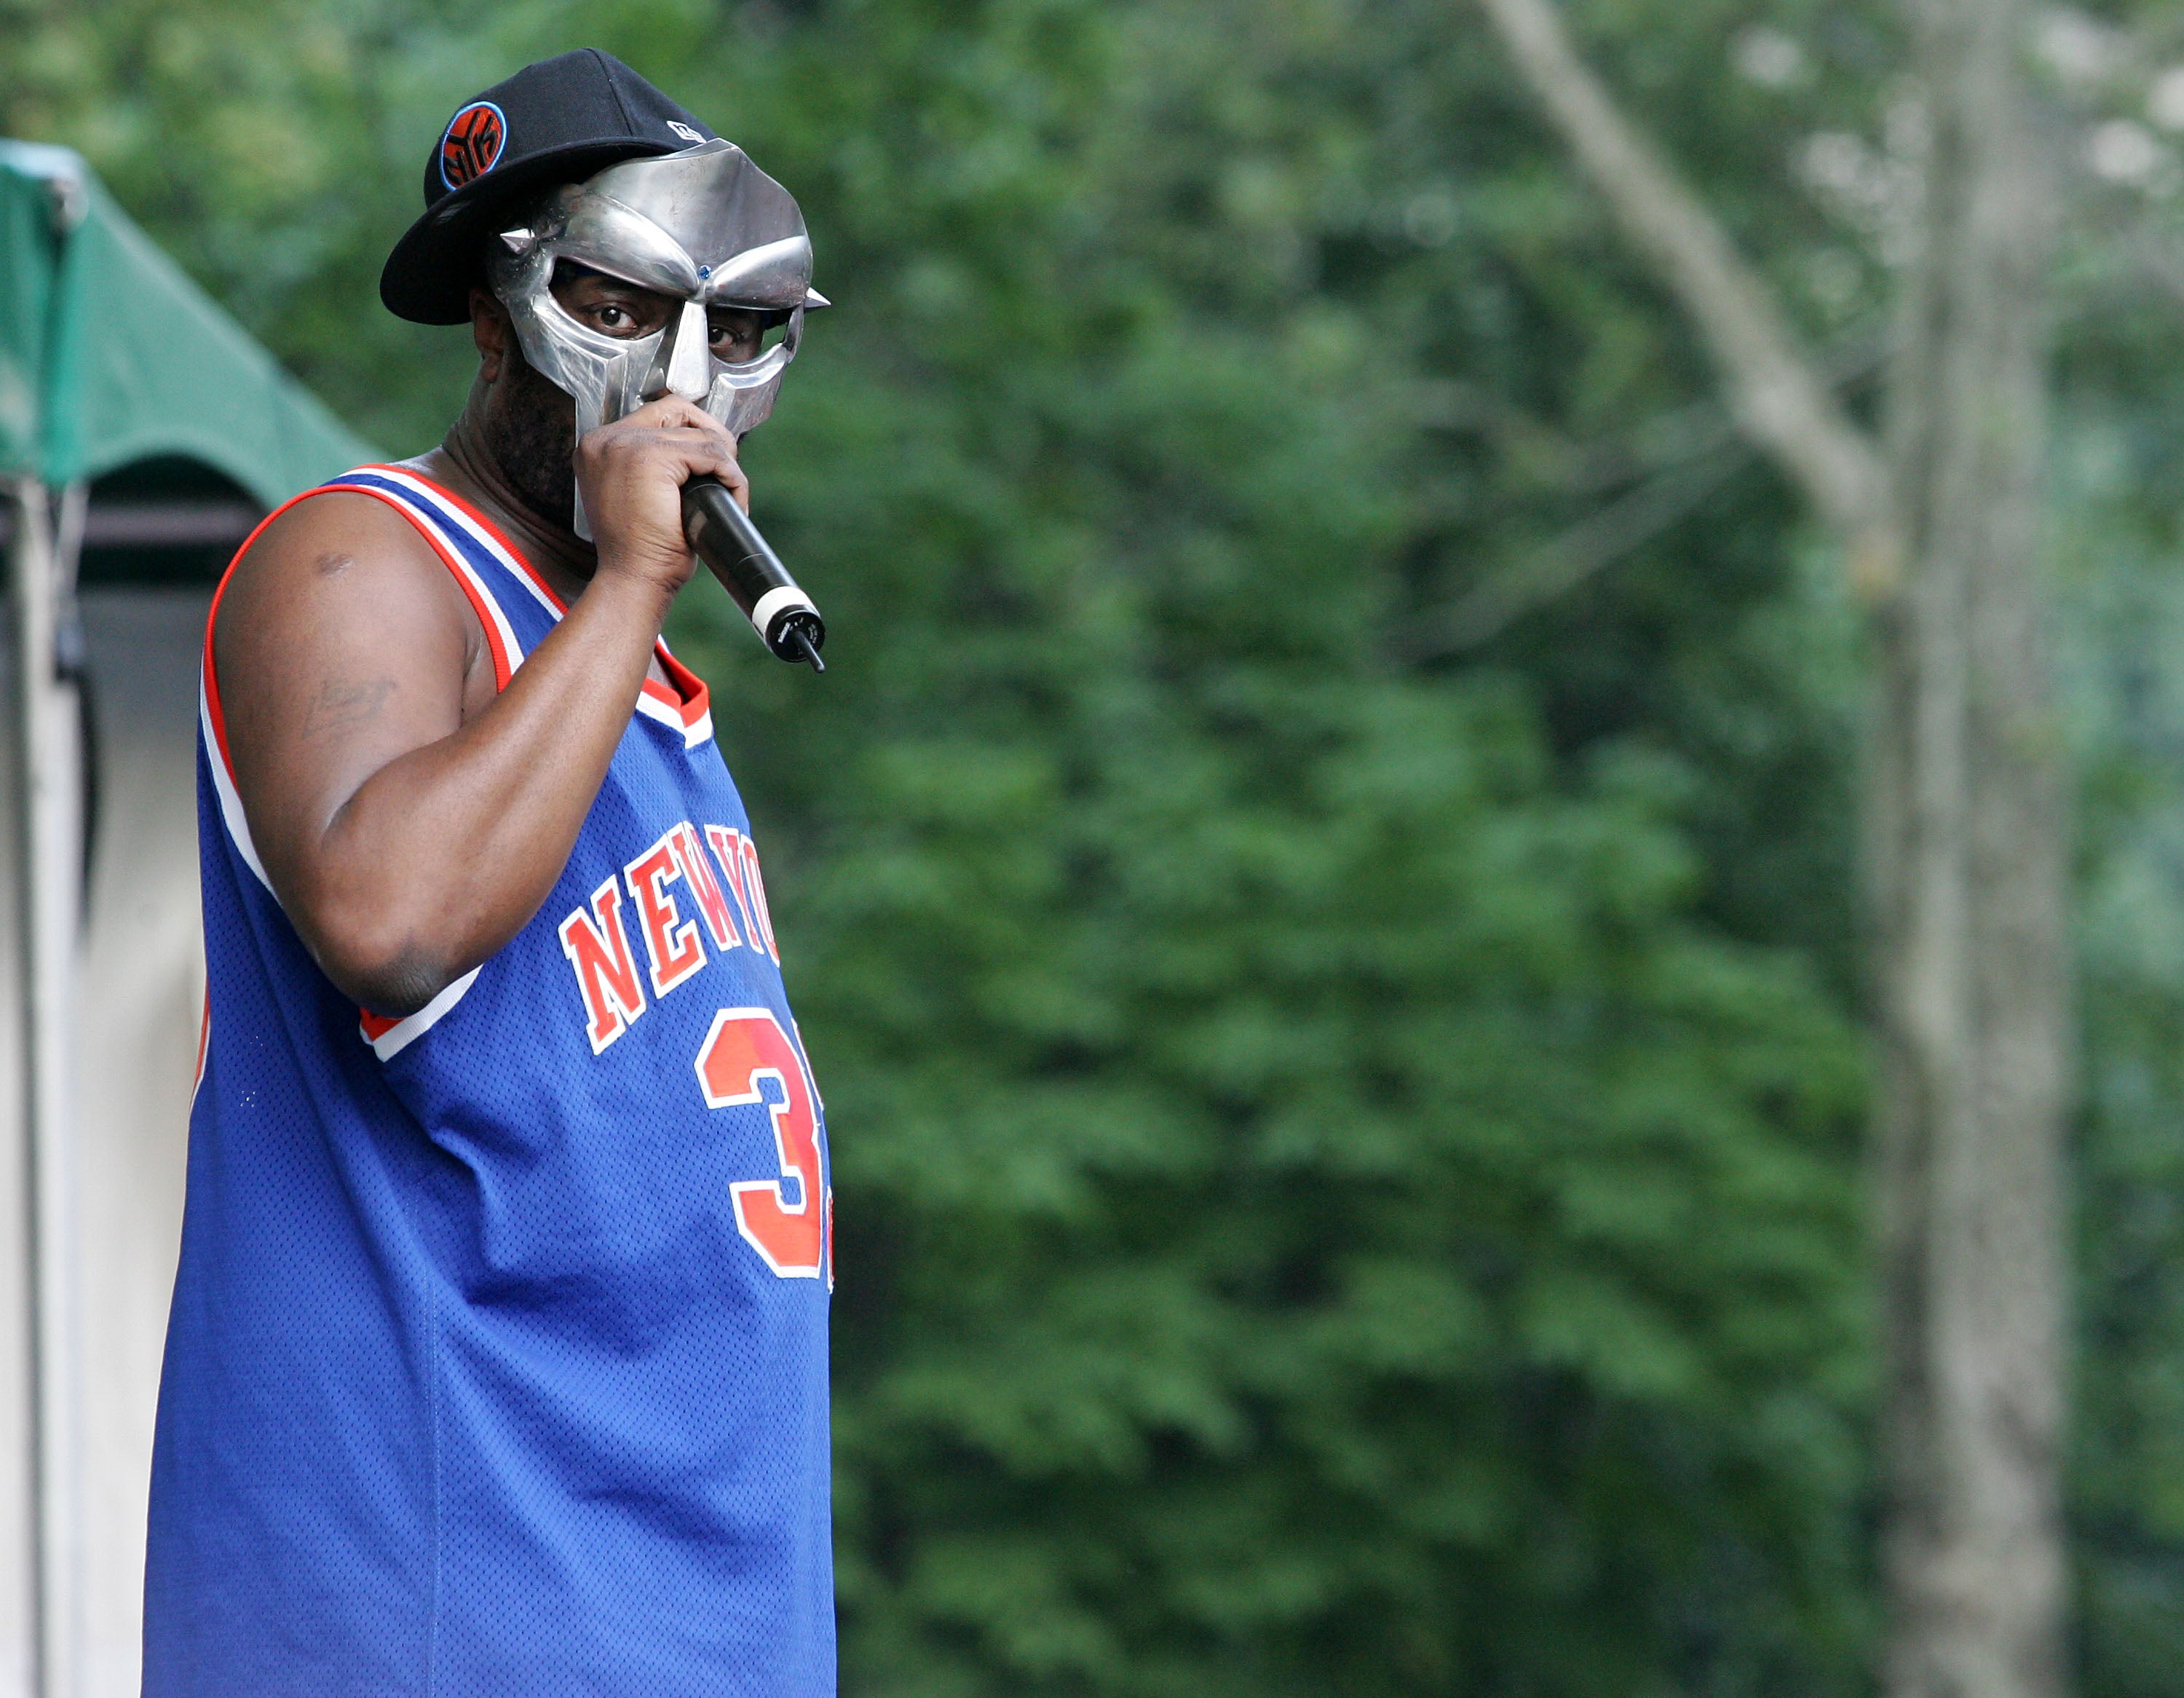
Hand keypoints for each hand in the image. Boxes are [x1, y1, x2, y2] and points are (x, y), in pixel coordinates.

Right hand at [574, 396, 749, 595]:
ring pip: (701, 435)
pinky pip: (711, 453)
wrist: (634, 580)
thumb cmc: (642, 550)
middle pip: (679, 411)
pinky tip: (732, 500)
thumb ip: (654, 464)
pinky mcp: (650, 457)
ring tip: (728, 497)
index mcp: (599, 446)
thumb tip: (700, 443)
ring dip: (725, 465)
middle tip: (726, 473)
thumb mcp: (640, 496)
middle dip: (713, 438)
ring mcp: (625, 444)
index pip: (658, 412)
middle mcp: (605, 438)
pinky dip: (731, 476)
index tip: (710, 461)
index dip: (693, 431)